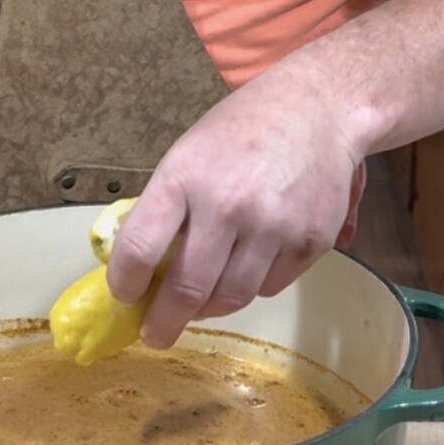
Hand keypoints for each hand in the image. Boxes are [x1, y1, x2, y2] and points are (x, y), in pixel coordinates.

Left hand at [105, 59, 367, 347]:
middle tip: (155, 335)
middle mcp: (227, 205)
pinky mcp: (310, 242)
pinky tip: (247, 267)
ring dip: (209, 308)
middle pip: (186, 289)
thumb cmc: (243, 129)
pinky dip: (253, 286)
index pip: (140, 248)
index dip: (125, 283)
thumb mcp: (189, 153)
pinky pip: (270, 287)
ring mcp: (272, 227)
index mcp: (184, 177)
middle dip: (164, 322)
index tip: (124, 297)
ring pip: (231, 297)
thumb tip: (139, 262)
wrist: (319, 109)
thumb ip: (165, 205)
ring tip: (200, 304)